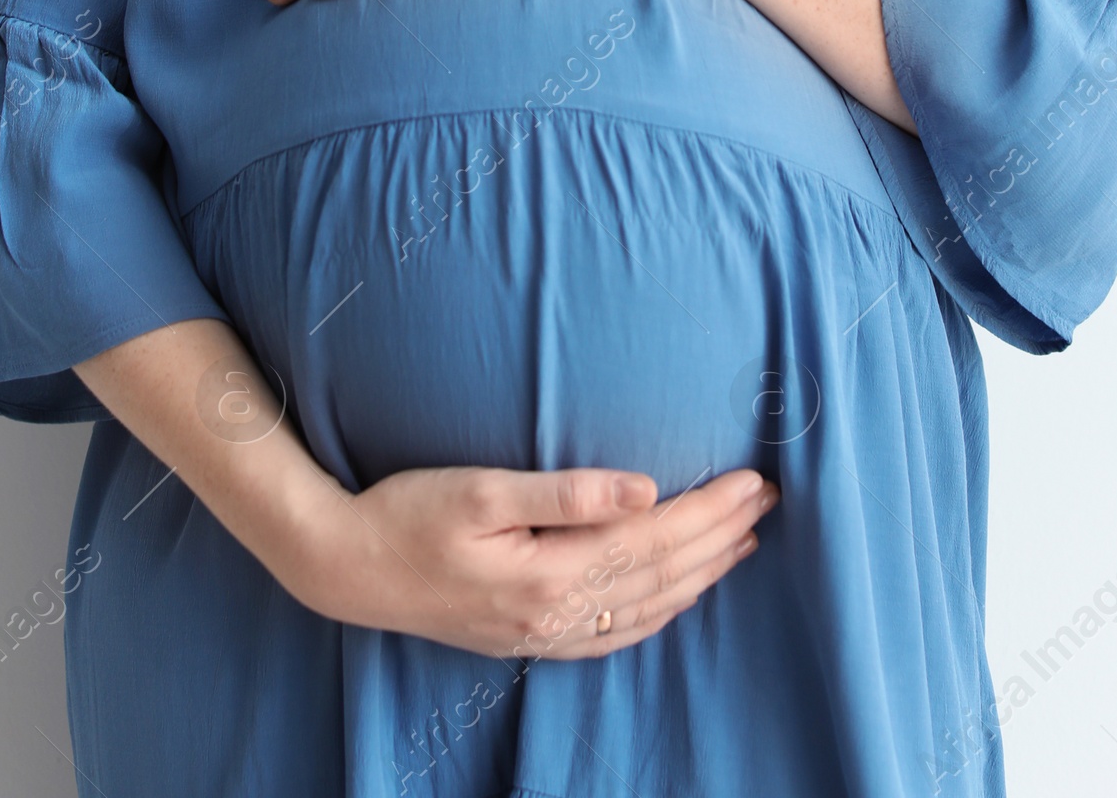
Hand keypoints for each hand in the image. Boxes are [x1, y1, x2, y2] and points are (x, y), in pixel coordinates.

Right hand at [272, 460, 777, 659]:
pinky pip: (616, 631)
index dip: (709, 511)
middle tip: (768, 502)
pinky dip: (660, 609)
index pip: (654, 540)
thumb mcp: (480, 488)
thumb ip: (565, 492)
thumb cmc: (408, 513)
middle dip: (720, 538)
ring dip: (701, 574)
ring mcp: (545, 633)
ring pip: (647, 608)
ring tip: (743, 542)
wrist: (348, 569)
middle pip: (661, 576)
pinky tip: (677, 593)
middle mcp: (557, 614)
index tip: (753, 481)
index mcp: (550, 574)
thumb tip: (643, 487)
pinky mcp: (531, 636)